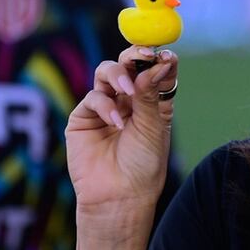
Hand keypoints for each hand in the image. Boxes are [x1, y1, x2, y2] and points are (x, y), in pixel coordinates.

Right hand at [66, 46, 178, 226]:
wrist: (120, 195)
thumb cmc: (143, 164)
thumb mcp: (153, 127)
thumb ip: (150, 94)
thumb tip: (157, 62)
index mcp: (153, 101)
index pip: (155, 70)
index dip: (159, 59)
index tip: (165, 54)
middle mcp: (129, 100)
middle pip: (129, 64)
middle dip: (135, 55)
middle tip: (144, 54)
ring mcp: (106, 106)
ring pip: (107, 71)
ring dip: (119, 73)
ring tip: (128, 88)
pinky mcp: (84, 117)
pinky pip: (93, 97)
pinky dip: (105, 106)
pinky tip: (117, 123)